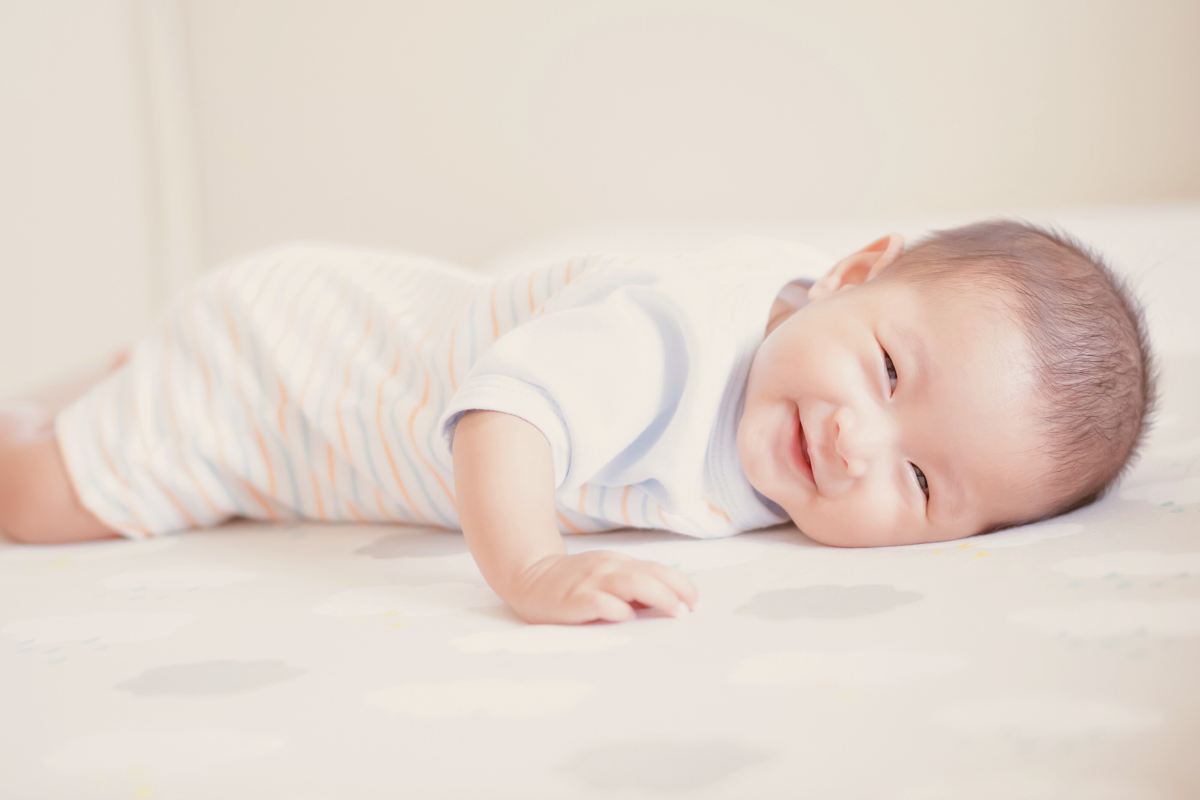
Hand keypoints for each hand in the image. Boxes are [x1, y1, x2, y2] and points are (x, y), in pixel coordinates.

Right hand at [507, 550, 699, 624]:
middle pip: (650, 575)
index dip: (681, 585)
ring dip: (658, 597)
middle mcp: (607, 568)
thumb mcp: (606, 577)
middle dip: (675, 592)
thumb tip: (670, 605)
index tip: (697, 603)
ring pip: (632, 583)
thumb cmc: (574, 582)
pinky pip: (600, 602)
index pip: (658, 570)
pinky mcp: (574, 599)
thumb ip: (633, 588)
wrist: (529, 576)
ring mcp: (591, 582)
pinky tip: (627, 617)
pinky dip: (617, 609)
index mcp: (619, 563)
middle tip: (690, 611)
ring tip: (674, 613)